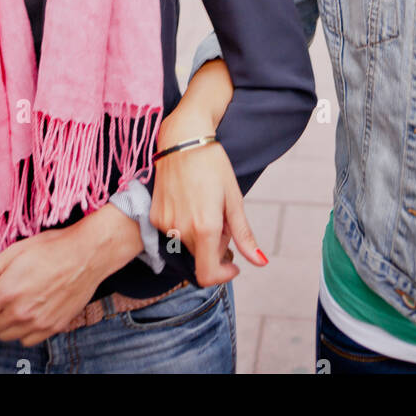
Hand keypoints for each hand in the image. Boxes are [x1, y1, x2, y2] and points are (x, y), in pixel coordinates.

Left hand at [0, 205, 142, 346]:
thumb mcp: (16, 249)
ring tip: (10, 302)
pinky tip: (26, 311)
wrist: (88, 255)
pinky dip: (19, 330)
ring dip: (0, 323)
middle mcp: (21, 312)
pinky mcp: (52, 328)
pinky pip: (25, 339)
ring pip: (5, 335)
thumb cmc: (52, 247)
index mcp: (8, 291)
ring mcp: (38, 323)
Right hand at [150, 135, 266, 286]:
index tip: (233, 265)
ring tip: (205, 206)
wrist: (182, 140)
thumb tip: (260, 262)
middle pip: (201, 256)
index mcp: (205, 227)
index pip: (208, 274)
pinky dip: (184, 225)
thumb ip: (243, 235)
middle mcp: (182, 229)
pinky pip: (173, 232)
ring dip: (199, 235)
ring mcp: (165, 223)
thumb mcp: (233, 199)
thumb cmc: (212, 165)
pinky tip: (189, 201)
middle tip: (221, 217)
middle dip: (215, 245)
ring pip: (187, 244)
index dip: (223, 276)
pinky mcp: (155, 215)